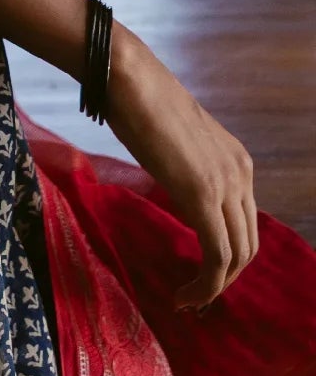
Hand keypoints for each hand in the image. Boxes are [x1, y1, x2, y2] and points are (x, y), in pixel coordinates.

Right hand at [106, 31, 259, 309]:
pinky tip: (186, 293)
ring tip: (189, 299)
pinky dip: (206, 283)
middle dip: (225, 277)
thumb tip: (174, 188)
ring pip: (237, 255)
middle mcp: (241, 174)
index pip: (244, 222)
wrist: (127, 75)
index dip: (226, 255)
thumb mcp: (173, 141)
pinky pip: (217, 254)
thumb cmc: (138, 100)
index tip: (198, 273)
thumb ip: (185, 167)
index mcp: (237, 160)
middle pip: (248, 245)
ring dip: (215, 286)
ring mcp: (225, 184)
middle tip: (195, 294)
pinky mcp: (202, 194)